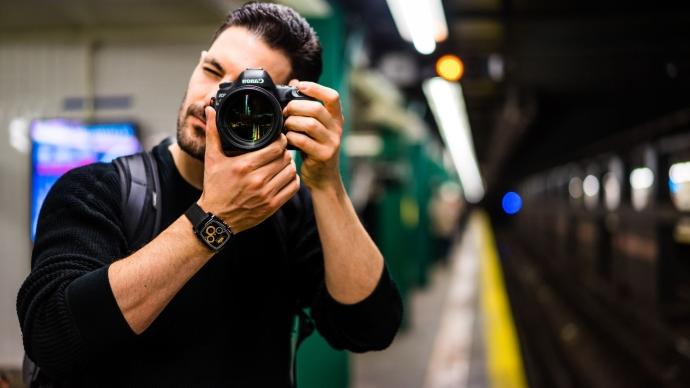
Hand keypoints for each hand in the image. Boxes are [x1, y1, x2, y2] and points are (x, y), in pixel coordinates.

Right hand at [198, 106, 299, 232]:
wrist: (215, 217)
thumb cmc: (214, 187)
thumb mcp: (212, 159)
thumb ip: (213, 133)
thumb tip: (209, 109)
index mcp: (244, 165)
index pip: (275, 147)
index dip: (280, 140)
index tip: (278, 139)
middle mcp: (257, 180)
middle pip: (285, 158)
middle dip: (284, 152)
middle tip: (281, 151)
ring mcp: (266, 194)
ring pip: (291, 172)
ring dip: (289, 165)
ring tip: (283, 163)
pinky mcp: (272, 206)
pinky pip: (292, 188)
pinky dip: (292, 180)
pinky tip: (285, 176)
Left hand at [283, 81, 343, 191]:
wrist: (323, 179)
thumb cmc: (314, 150)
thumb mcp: (316, 129)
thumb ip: (308, 109)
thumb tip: (294, 83)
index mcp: (336, 119)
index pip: (332, 97)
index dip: (316, 88)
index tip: (300, 86)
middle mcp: (337, 129)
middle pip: (316, 109)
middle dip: (295, 107)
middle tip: (285, 113)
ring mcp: (332, 143)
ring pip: (310, 124)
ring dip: (292, 123)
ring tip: (286, 127)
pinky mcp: (323, 155)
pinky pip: (303, 141)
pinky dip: (291, 138)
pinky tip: (287, 140)